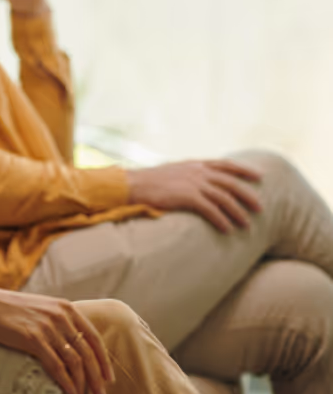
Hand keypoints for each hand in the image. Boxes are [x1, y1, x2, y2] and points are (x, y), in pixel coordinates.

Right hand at [0, 284, 113, 393]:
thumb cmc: (10, 309)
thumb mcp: (41, 308)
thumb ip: (59, 321)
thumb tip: (74, 344)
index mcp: (65, 307)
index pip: (93, 337)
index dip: (103, 360)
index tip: (109, 378)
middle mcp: (60, 316)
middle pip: (87, 352)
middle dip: (98, 377)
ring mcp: (47, 327)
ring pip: (75, 361)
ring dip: (84, 383)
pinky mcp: (33, 339)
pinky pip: (56, 365)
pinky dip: (66, 381)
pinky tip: (70, 392)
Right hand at [127, 160, 262, 232]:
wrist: (132, 185)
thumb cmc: (149, 182)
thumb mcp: (173, 172)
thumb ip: (188, 175)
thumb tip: (199, 182)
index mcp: (195, 164)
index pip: (226, 164)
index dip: (245, 170)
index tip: (260, 176)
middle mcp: (197, 172)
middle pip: (231, 182)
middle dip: (248, 195)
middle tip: (260, 208)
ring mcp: (193, 183)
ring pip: (224, 198)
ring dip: (237, 212)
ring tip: (246, 225)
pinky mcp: (187, 196)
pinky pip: (211, 210)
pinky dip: (222, 220)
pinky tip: (227, 229)